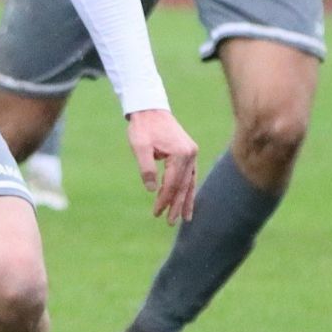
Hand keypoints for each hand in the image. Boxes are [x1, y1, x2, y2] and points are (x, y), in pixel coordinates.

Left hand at [126, 108, 198, 224]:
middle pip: (184, 185)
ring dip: (186, 200)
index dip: (164, 199)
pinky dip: (186, 188)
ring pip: (189, 182)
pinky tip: (184, 199)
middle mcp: (191, 154)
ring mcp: (191, 153)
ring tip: (184, 218)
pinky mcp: (188, 152)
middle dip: (177, 205)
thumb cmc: (143, 127)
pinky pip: (189, 175)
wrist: (150, 109)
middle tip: (170, 222)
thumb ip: (146, 168)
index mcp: (181, 154)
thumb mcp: (140, 147)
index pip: (173, 183)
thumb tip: (152, 190)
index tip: (156, 213)